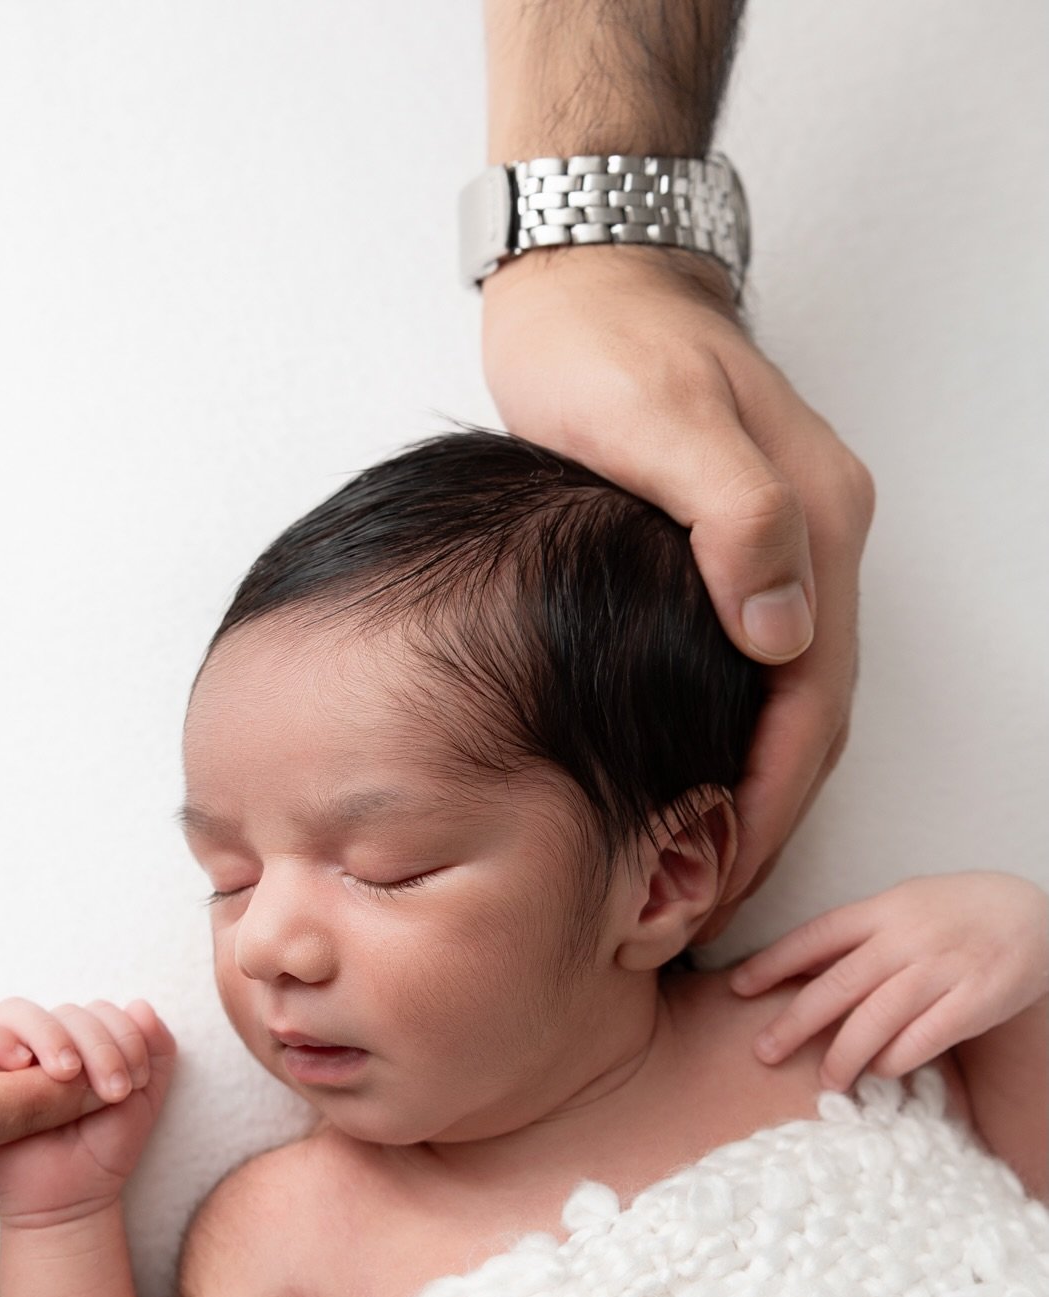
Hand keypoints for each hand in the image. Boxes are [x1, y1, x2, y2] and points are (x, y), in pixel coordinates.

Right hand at [0, 997, 177, 1226]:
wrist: (72, 1200)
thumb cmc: (103, 1147)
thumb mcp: (144, 1097)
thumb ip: (154, 1049)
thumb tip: (139, 1005)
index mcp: (79, 1039)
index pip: (96, 1009)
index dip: (123, 1035)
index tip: (135, 1081)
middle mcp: (38, 1041)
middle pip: (62, 1010)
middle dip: (97, 1045)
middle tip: (112, 1090)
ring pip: (16, 1012)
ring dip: (50, 1035)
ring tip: (68, 1074)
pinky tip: (20, 1063)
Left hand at [482, 247, 875, 941]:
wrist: (589, 280)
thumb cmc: (606, 348)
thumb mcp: (660, 420)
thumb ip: (732, 518)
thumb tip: (782, 630)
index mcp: (814, 522)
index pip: (812, 701)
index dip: (770, 804)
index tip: (719, 882)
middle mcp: (818, 540)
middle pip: (813, 716)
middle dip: (768, 819)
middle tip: (705, 904)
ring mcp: (786, 541)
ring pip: (790, 698)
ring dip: (753, 788)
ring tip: (694, 864)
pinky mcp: (738, 541)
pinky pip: (758, 664)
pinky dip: (730, 734)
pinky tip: (684, 774)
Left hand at [728, 873, 1048, 1092]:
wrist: (1033, 913)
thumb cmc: (954, 915)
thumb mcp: (902, 908)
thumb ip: (856, 937)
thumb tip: (793, 972)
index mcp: (883, 910)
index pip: (816, 936)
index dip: (773, 963)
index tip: (738, 988)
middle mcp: (907, 937)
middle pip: (838, 984)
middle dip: (795, 1022)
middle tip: (764, 1052)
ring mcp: (942, 967)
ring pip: (878, 1017)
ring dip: (845, 1053)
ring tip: (827, 1080)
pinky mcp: (976, 998)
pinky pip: (925, 1036)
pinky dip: (897, 1058)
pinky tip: (881, 1071)